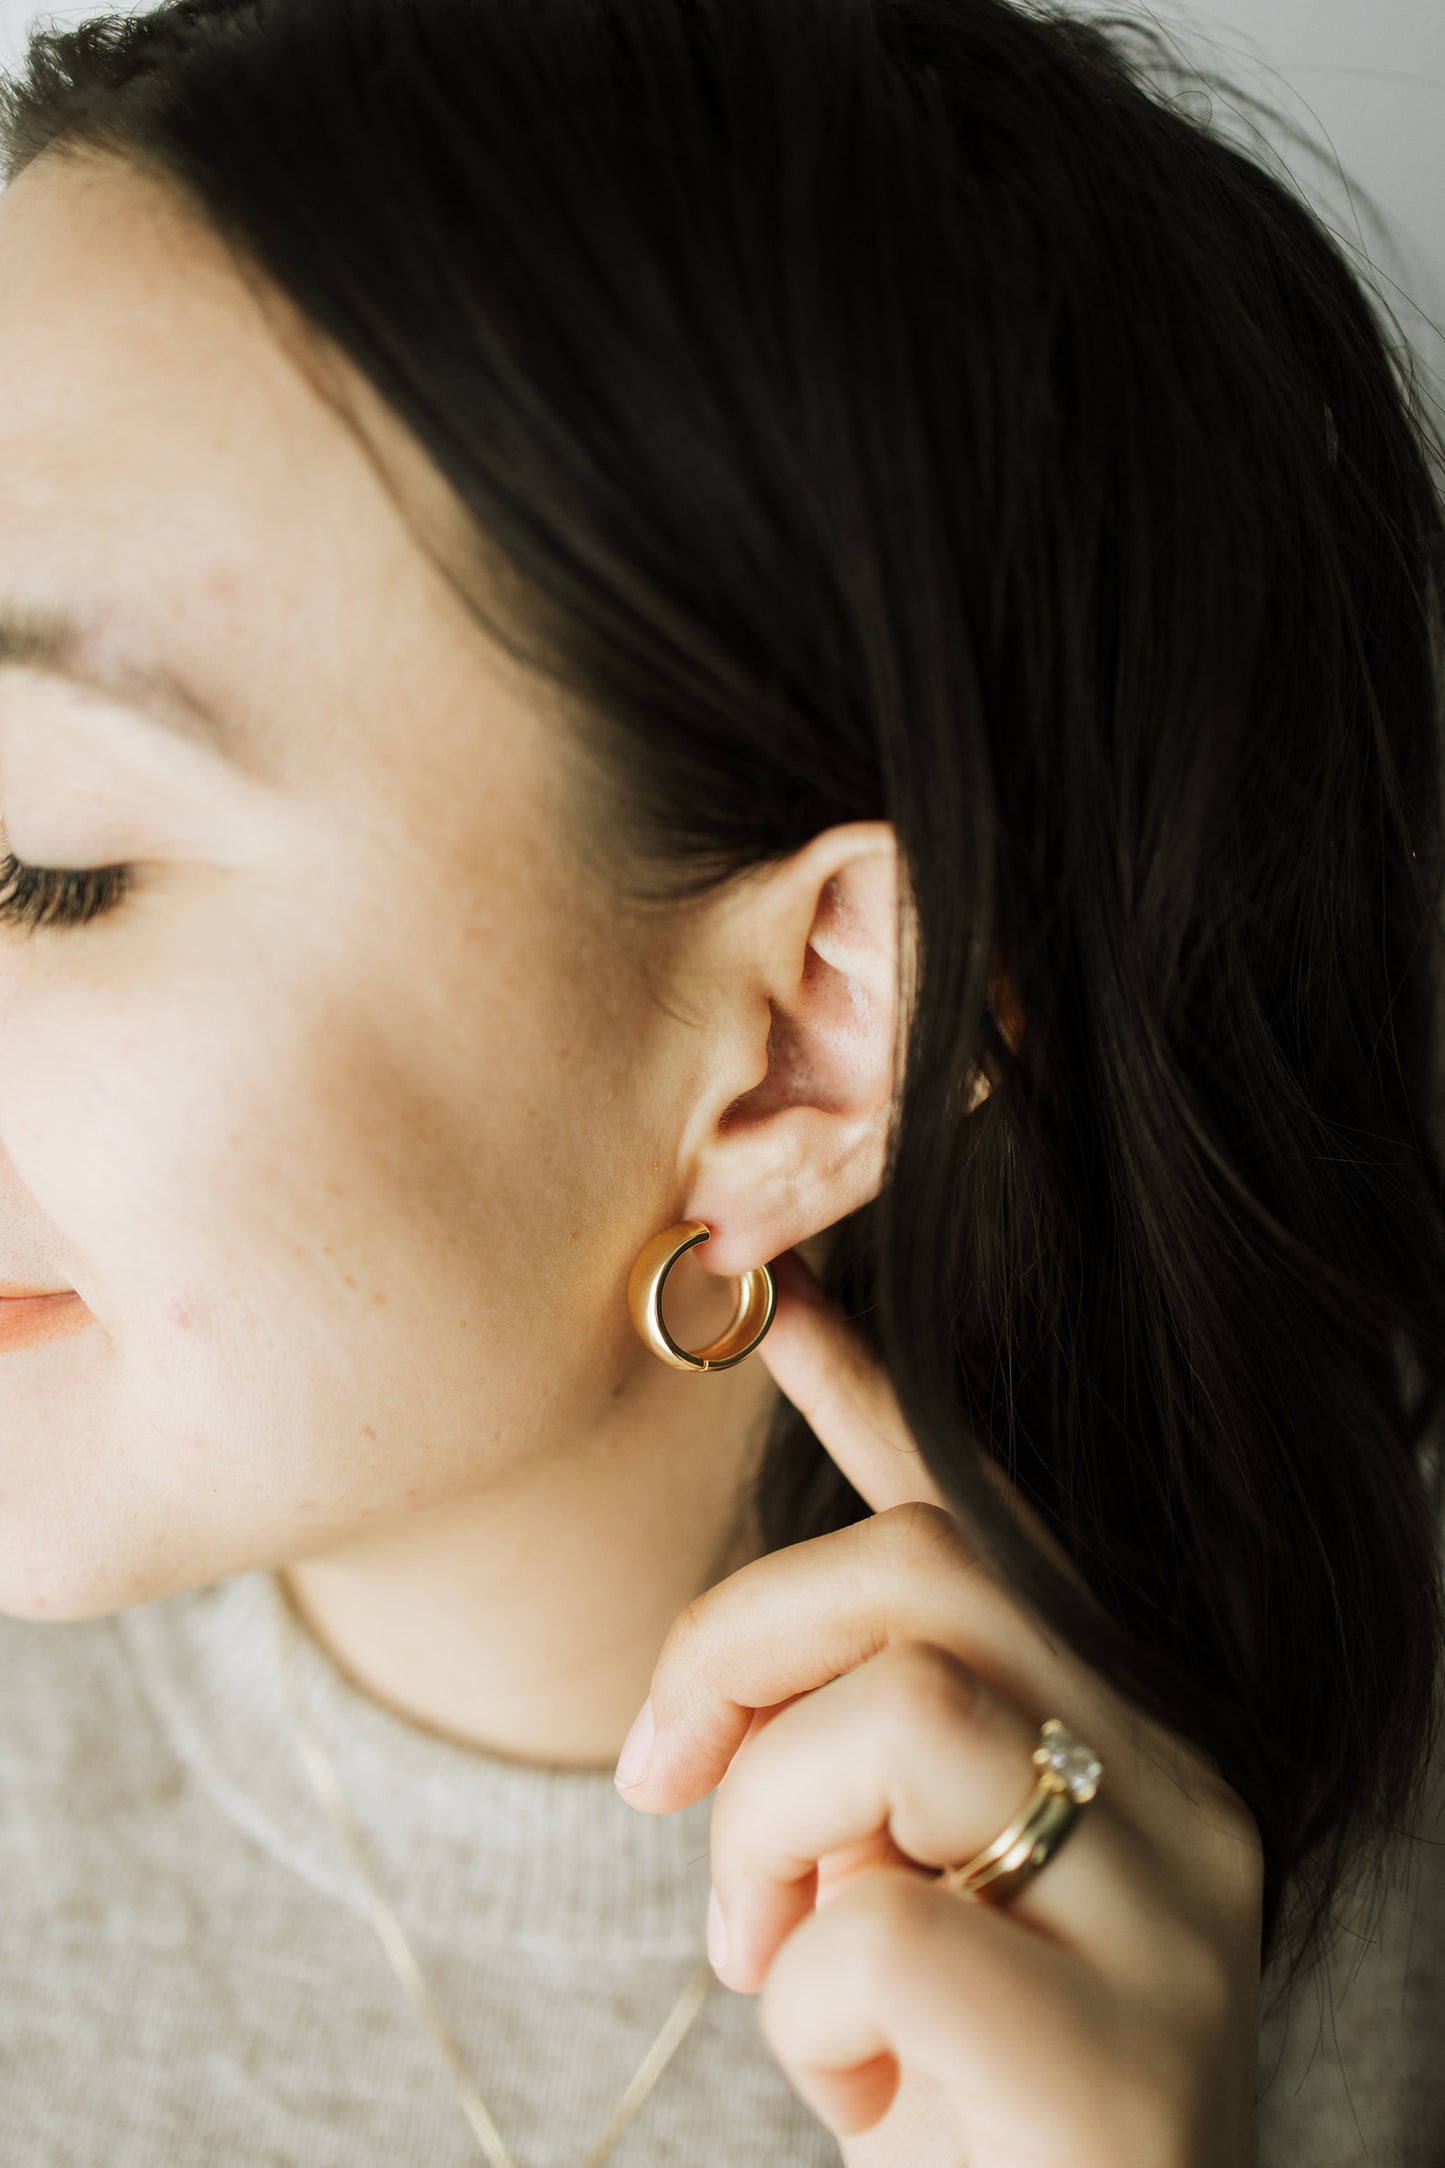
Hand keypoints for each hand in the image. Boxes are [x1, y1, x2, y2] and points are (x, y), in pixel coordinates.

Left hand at [613, 1246, 1263, 2165]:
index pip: (993, 1521)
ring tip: (770, 1957)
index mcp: (1125, 1734)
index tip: (767, 1291)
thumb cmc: (970, 2100)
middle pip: (926, 1574)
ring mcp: (1175, 1916)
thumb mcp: (894, 1892)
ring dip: (767, 1832)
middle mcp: (1183, 1789)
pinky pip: (880, 1933)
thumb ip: (848, 1761)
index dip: (870, 1394)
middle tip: (651, 1779)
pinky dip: (804, 2008)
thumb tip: (723, 1672)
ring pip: (905, 1712)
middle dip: (735, 1641)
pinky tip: (860, 2091)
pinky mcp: (1124, 2058)